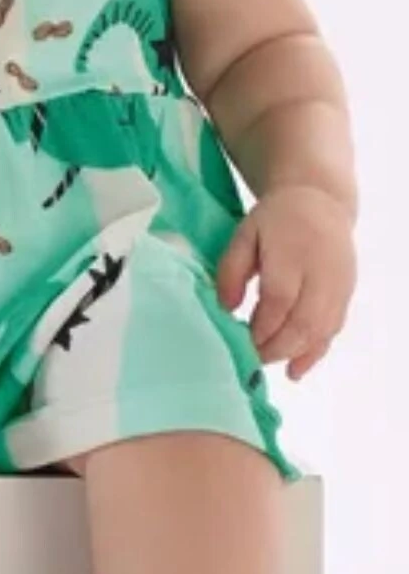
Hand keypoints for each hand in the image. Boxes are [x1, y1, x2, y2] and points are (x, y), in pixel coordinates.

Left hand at [216, 185, 356, 380]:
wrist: (320, 202)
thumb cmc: (274, 221)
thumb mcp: (244, 235)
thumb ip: (231, 271)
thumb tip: (225, 309)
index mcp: (293, 251)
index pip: (280, 299)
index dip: (261, 327)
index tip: (240, 341)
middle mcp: (322, 270)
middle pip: (303, 320)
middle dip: (275, 347)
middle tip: (250, 359)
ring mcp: (339, 284)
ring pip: (321, 330)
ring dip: (293, 354)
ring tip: (266, 364)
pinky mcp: (347, 294)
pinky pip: (333, 330)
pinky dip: (314, 354)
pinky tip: (295, 370)